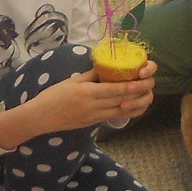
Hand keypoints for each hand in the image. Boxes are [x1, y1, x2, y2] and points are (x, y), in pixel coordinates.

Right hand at [33, 68, 154, 132]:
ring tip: (148, 95)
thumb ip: (91, 75)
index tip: (142, 82)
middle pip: (121, 101)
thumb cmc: (52, 96)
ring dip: (136, 104)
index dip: (130, 87)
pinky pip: (114, 117)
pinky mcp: (94, 123)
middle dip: (139, 94)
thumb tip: (107, 67)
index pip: (113, 90)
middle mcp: (93, 106)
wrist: (40, 117)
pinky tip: (135, 105)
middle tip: (151, 86)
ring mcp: (94, 117)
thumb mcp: (72, 81)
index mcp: (87, 93)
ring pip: (121, 111)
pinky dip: (126, 111)